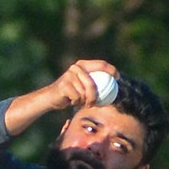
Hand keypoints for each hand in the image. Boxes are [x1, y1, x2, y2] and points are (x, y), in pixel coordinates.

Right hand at [3, 60, 119, 136]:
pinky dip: (76, 103)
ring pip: (85, 92)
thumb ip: (93, 84)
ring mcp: (70, 75)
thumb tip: (112, 86)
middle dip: (94, 96)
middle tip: (93, 104)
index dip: (111, 70)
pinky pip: (77, 97)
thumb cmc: (69, 95)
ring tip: (79, 103)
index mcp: (82, 65)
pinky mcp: (64, 85)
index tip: (118, 78)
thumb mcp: (83, 87)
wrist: (51, 98)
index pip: (101, 64)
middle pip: (93, 84)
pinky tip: (71, 102)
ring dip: (84, 101)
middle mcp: (76, 67)